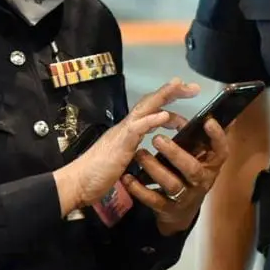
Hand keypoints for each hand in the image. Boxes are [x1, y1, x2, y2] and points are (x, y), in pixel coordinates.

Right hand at [54, 78, 198, 214]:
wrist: (77, 183)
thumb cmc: (97, 174)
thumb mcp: (122, 159)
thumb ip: (133, 150)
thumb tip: (144, 149)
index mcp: (128, 130)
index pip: (150, 109)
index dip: (167, 101)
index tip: (185, 95)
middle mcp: (126, 126)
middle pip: (151, 102)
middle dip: (172, 92)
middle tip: (192, 86)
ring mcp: (122, 133)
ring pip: (145, 108)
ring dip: (163, 96)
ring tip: (180, 86)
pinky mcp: (119, 144)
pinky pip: (136, 128)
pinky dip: (151, 119)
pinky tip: (164, 114)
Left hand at [123, 117, 228, 235]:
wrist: (181, 213)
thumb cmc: (189, 176)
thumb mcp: (199, 159)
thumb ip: (200, 141)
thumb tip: (209, 113)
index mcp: (211, 166)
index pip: (221, 151)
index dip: (217, 137)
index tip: (207, 121)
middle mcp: (201, 182)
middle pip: (192, 169)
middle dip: (175, 153)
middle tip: (157, 138)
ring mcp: (184, 197)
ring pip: (171, 183)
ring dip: (154, 168)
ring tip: (140, 154)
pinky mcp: (167, 209)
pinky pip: (153, 199)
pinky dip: (139, 189)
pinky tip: (127, 177)